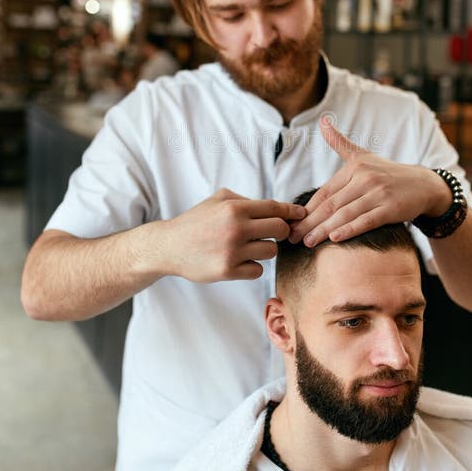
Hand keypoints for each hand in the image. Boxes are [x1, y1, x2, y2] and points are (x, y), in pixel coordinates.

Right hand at [155, 189, 305, 281]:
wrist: (169, 246)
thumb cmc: (197, 221)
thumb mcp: (218, 199)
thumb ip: (246, 200)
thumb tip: (277, 208)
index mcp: (235, 208)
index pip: (274, 208)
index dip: (292, 212)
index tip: (302, 215)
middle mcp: (236, 228)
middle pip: (279, 230)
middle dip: (281, 232)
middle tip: (273, 234)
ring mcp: (232, 251)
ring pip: (271, 252)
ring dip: (265, 250)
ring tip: (250, 247)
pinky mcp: (227, 271)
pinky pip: (257, 271)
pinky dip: (252, 267)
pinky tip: (239, 261)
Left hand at [288, 117, 451, 246]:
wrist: (424, 185)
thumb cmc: (388, 173)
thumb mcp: (363, 155)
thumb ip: (340, 142)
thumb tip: (322, 121)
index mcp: (354, 168)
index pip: (324, 192)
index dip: (306, 209)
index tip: (291, 222)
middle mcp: (365, 178)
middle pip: (331, 205)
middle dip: (309, 223)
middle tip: (291, 237)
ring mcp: (378, 193)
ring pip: (345, 214)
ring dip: (323, 230)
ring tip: (307, 243)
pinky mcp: (391, 208)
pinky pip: (366, 221)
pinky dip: (350, 229)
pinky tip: (334, 238)